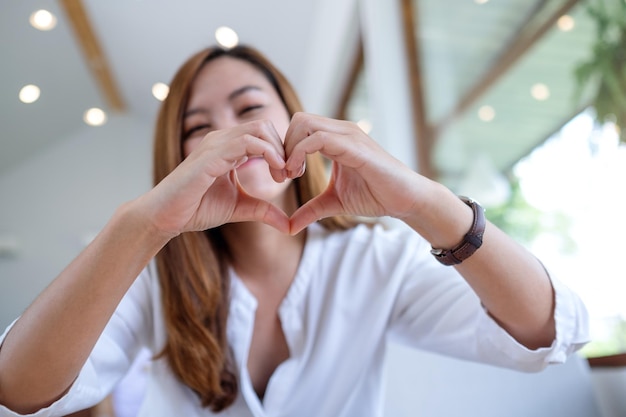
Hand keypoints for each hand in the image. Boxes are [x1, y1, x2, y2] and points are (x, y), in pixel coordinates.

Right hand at [138, 120, 289, 236]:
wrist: (166, 216)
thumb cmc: (196, 208)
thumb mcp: (240, 208)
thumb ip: (264, 211)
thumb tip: (290, 225)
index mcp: (228, 147)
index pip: (263, 134)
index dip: (282, 151)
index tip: (290, 175)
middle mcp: (222, 139)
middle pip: (264, 126)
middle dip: (284, 148)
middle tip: (290, 174)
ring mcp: (215, 144)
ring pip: (259, 129)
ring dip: (278, 150)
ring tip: (283, 174)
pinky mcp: (211, 154)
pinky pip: (247, 142)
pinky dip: (268, 153)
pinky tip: (275, 173)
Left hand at [283, 113, 424, 233]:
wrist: (405, 200)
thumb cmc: (375, 196)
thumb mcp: (334, 203)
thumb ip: (311, 210)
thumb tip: (289, 227)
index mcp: (335, 138)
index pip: (299, 127)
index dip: (284, 148)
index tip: (282, 176)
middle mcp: (341, 130)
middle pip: (298, 120)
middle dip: (283, 146)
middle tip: (283, 176)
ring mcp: (349, 135)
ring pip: (304, 124)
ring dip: (289, 149)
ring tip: (290, 176)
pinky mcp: (354, 146)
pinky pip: (317, 139)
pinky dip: (300, 153)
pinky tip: (299, 174)